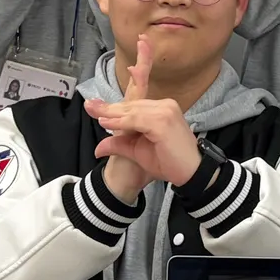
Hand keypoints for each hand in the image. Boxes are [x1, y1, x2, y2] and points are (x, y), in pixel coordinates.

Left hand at [85, 39, 202, 195]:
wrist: (190, 175)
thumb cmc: (169, 162)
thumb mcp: (138, 152)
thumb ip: (120, 144)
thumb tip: (98, 149)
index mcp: (160, 110)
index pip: (134, 105)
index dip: (113, 106)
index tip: (92, 104)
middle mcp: (164, 106)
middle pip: (131, 105)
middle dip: (108, 107)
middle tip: (89, 105)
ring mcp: (165, 111)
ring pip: (131, 111)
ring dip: (111, 114)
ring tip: (93, 111)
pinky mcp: (163, 121)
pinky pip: (136, 120)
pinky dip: (119, 122)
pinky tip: (105, 122)